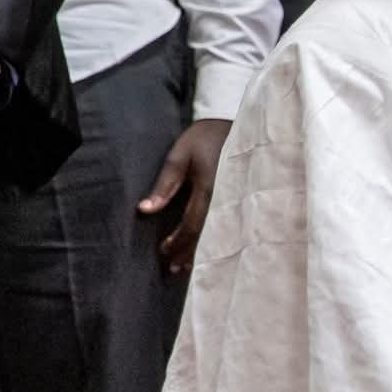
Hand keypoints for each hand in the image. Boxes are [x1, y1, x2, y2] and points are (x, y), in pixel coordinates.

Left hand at [140, 118, 230, 275]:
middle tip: (174, 270)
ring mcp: (239, 199)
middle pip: (206, 235)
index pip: (191, 225)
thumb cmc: (207, 136)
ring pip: (220, 233)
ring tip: (189, 266)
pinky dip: (219, 239)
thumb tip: (145, 210)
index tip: (164, 251)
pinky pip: (231, 224)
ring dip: (203, 250)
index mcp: (209, 189)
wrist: (243, 122)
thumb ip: (165, 183)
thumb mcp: (180, 154)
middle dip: (189, 253)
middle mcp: (226, 199)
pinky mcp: (246, 197)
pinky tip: (213, 248)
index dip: (177, 242)